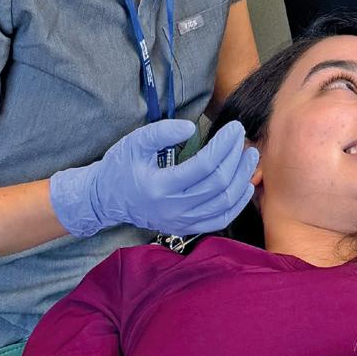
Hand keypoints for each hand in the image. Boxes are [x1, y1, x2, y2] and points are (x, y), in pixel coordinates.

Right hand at [49, 118, 258, 237]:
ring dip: (242, 179)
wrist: (106, 199)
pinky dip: (237, 204)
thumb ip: (162, 132)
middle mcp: (173, 209)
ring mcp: (181, 222)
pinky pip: (220, 220)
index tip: (234, 128)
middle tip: (243, 137)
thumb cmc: (120, 167)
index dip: (224, 145)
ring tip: (250, 157)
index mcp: (159, 187)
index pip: (204, 166)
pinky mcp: (186, 228)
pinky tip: (246, 185)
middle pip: (218, 184)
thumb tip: (191, 128)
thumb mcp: (134, 142)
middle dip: (236, 158)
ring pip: (224, 204)